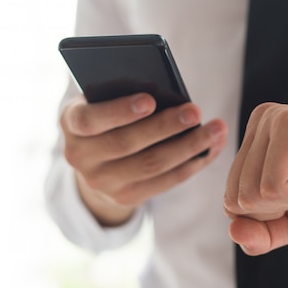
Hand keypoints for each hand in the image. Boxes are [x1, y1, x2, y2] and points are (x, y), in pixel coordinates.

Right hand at [61, 93, 227, 225]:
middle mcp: (81, 157)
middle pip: (127, 144)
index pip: (90, 120)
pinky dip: (193, 164)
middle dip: (166, 127)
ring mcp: (102, 182)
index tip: (150, 100)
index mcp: (71, 123)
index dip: (119, 111)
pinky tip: (213, 147)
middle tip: (195, 111)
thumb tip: (168, 91)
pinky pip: (165, 181)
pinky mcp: (126, 197)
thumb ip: (123, 91)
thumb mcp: (104, 98)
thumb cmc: (109, 113)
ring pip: (151, 165)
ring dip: (189, 146)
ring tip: (216, 129)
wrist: (96, 158)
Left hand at [224, 103, 287, 254]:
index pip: (231, 201)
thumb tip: (233, 233)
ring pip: (250, 194)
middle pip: (235, 199)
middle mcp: (261, 123)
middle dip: (279, 209)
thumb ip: (263, 233)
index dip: (270, 216)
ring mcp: (275, 121)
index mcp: (257, 142)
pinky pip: (272, 186)